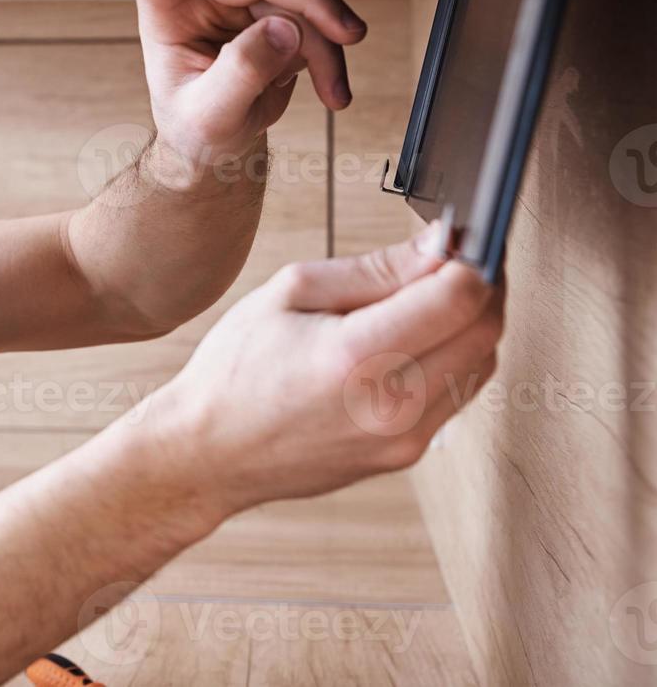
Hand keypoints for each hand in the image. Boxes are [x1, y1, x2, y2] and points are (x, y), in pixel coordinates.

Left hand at [131, 0, 368, 168]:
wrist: (217, 146)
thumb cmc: (195, 128)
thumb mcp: (210, 116)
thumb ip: (241, 73)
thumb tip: (281, 29)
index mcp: (168, 16)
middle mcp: (204, 0)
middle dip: (311, 2)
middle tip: (344, 35)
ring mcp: (241, 6)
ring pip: (299, 1)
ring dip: (327, 44)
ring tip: (335, 91)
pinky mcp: (272, 18)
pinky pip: (314, 24)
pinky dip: (330, 56)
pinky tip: (333, 88)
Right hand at [142, 221, 503, 520]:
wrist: (209, 451)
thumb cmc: (234, 370)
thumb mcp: (290, 292)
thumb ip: (375, 269)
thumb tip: (440, 244)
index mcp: (355, 356)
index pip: (460, 297)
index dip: (473, 258)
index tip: (461, 239)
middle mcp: (390, 405)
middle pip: (486, 330)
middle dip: (482, 286)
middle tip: (454, 262)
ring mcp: (402, 439)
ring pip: (481, 363)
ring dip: (469, 324)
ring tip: (426, 301)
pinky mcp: (405, 455)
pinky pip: (455, 395)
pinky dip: (449, 358)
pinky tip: (411, 342)